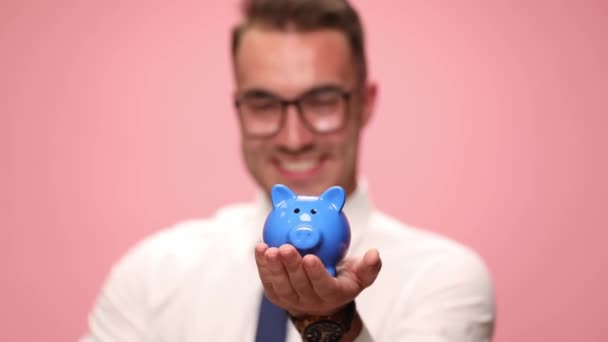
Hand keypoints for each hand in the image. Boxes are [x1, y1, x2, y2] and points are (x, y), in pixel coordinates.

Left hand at [254, 242, 381, 316]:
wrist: (321, 298)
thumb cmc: (341, 279)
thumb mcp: (360, 275)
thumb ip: (369, 266)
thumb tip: (374, 254)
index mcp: (333, 294)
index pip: (324, 285)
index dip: (316, 273)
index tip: (310, 258)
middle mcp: (311, 300)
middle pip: (299, 284)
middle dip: (291, 266)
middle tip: (286, 248)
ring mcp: (291, 300)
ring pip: (281, 285)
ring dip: (274, 268)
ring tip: (269, 249)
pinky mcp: (276, 296)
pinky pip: (268, 281)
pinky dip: (262, 266)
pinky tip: (260, 248)